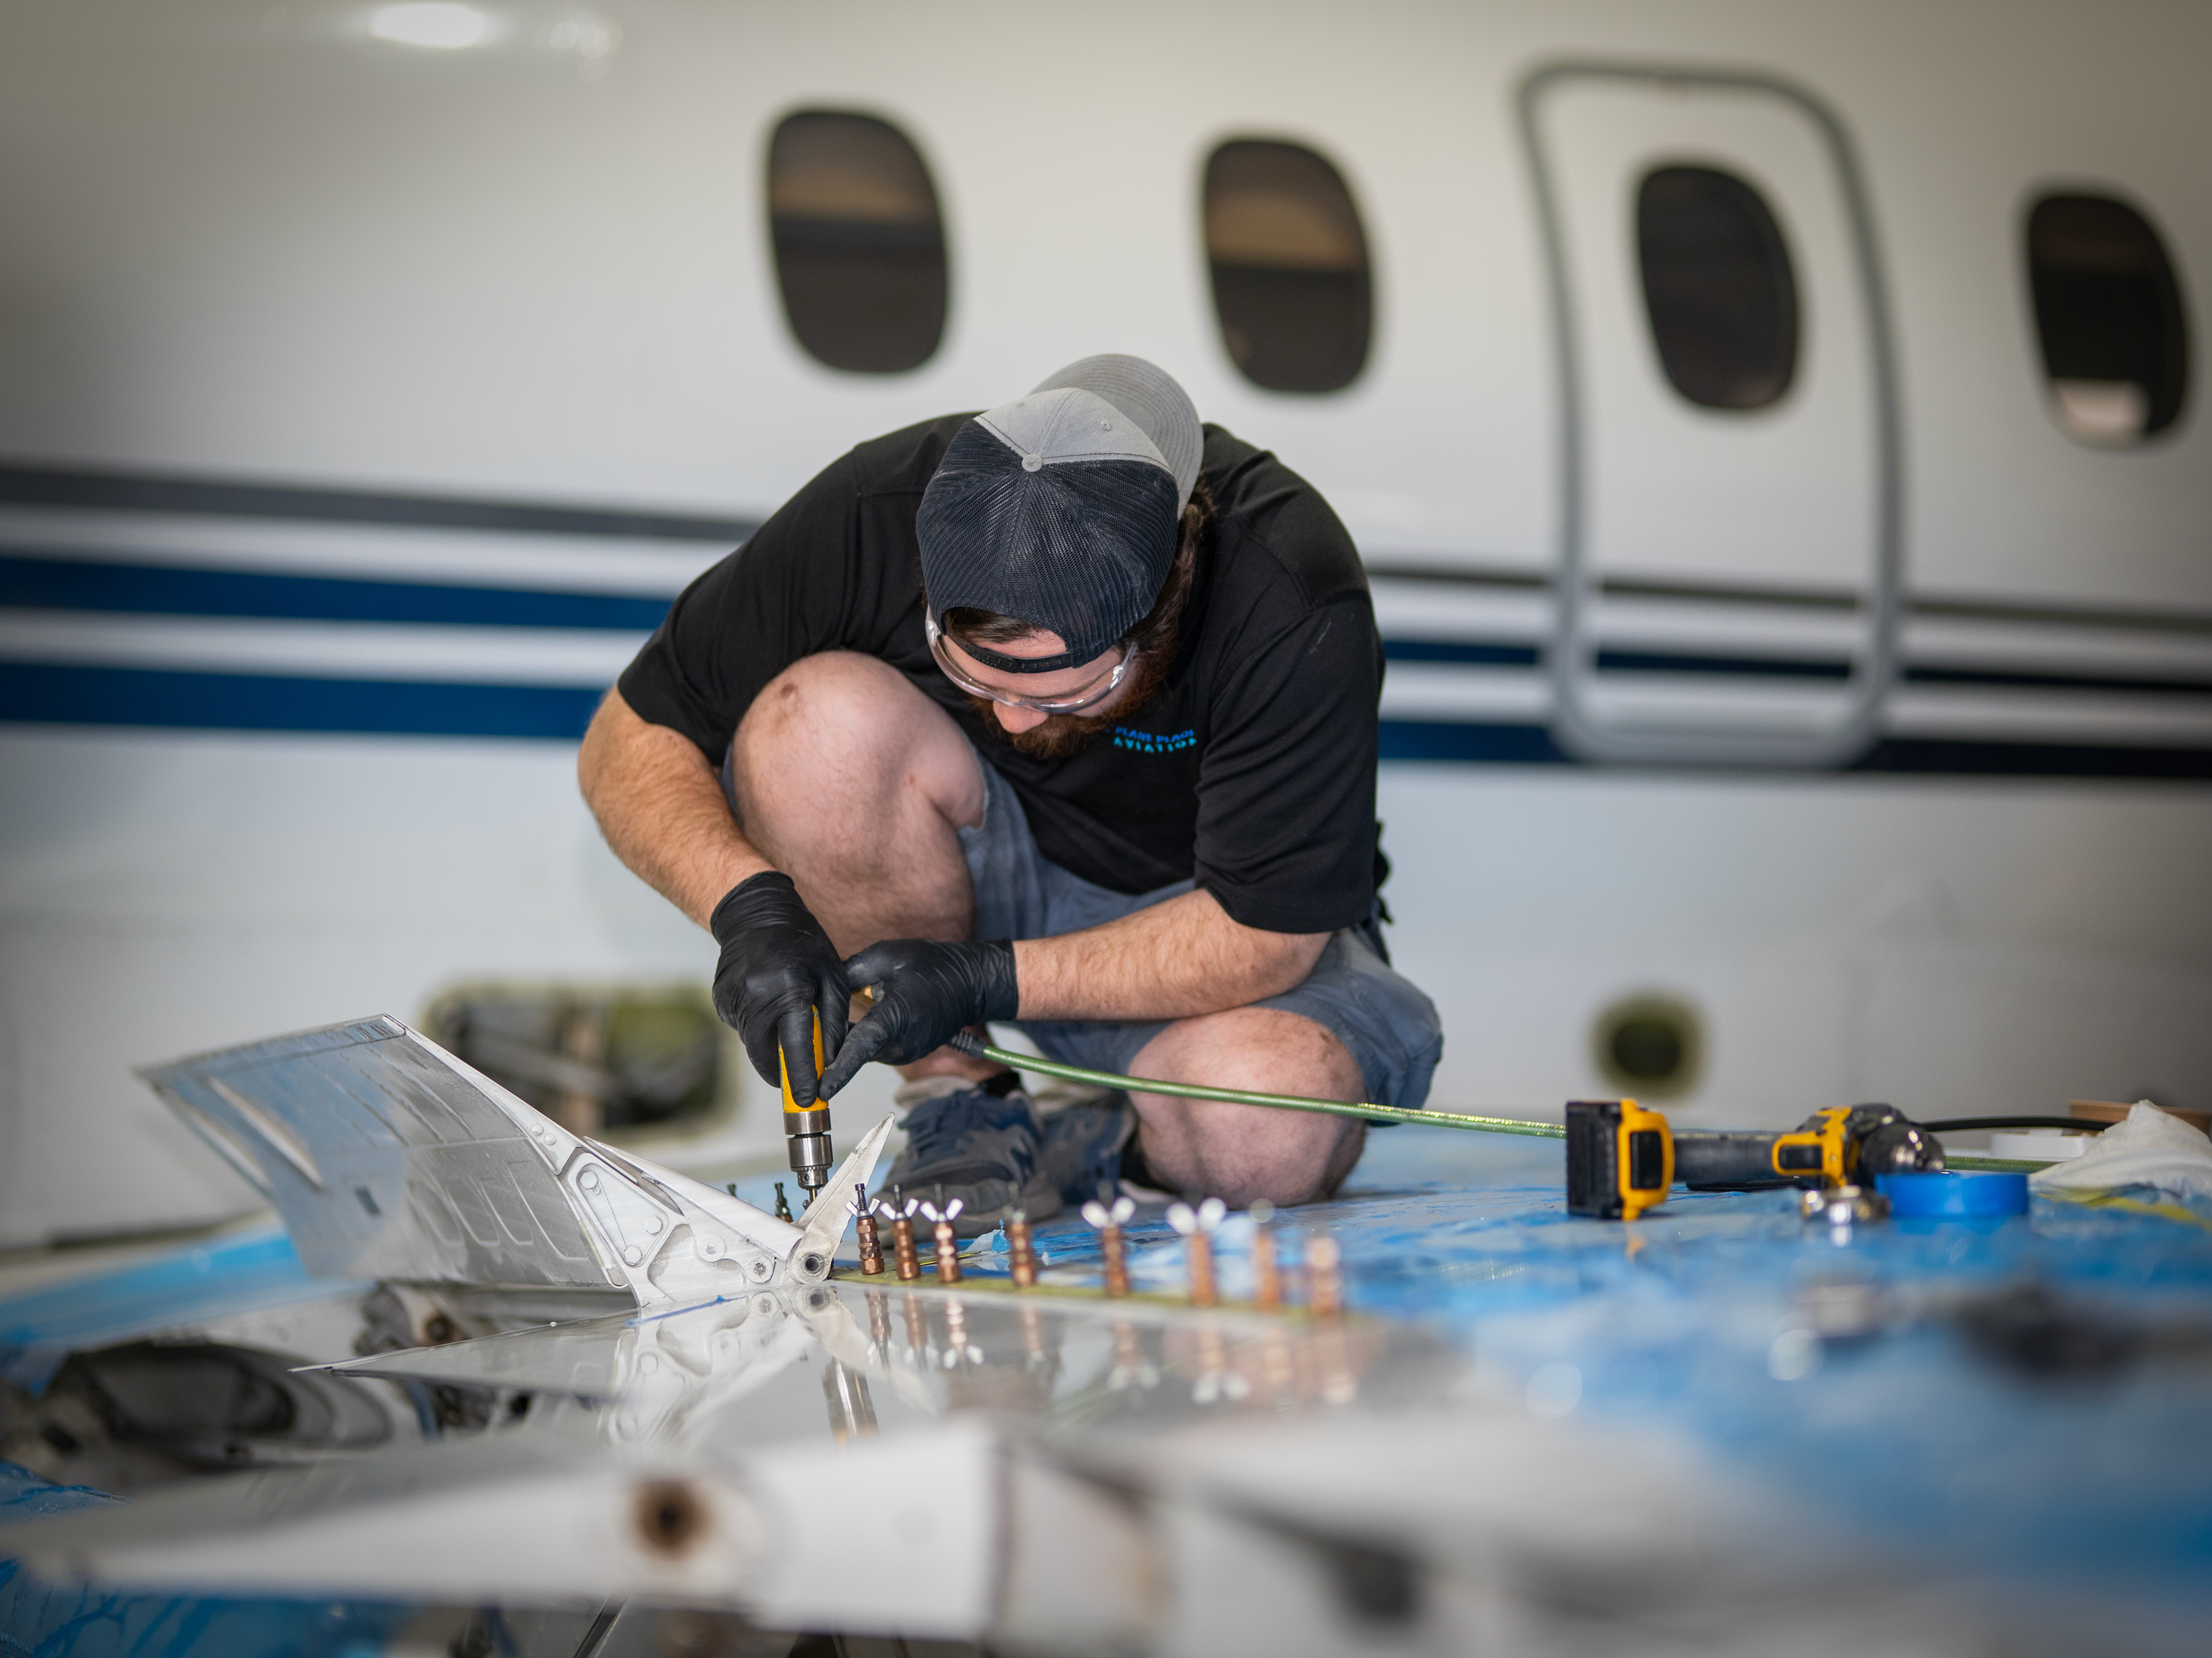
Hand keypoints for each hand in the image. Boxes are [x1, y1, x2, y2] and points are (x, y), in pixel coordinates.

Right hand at [708, 872, 849, 1108]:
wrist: (756, 914)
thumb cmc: (804, 943)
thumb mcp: (833, 976)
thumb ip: (834, 1021)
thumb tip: (831, 1061)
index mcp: (788, 990)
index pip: (794, 1047)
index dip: (801, 1078)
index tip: (808, 1101)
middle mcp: (754, 997)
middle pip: (764, 1053)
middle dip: (780, 1071)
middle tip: (795, 1079)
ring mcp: (732, 999)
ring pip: (752, 1041)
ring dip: (769, 1042)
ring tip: (784, 1016)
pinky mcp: (720, 1000)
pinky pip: (742, 1026)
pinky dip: (758, 1025)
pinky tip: (767, 1003)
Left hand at [817, 938, 1017, 1095]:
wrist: (969, 983)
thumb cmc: (929, 966)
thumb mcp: (883, 957)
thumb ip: (848, 974)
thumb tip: (819, 991)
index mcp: (893, 1020)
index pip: (858, 1049)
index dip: (837, 1071)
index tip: (820, 1090)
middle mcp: (899, 1044)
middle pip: (852, 1049)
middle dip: (830, 1040)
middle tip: (807, 1021)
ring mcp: (904, 1052)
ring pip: (863, 1050)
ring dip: (849, 1036)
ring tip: (841, 1011)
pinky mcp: (906, 1053)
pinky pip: (875, 1048)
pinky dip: (864, 1036)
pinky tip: (862, 1015)